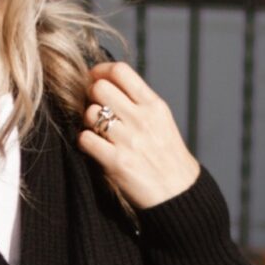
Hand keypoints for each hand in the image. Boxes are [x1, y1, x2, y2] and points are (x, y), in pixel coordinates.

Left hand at [77, 61, 201, 209]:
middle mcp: (142, 119)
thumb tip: (106, 82)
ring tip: (96, 132)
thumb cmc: (167, 156)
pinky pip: (85, 140)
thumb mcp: (161, 121)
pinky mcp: (117, 162)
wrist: (179, 193)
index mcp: (154, 105)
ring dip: (87, 122)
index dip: (100, 71)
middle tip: (94, 108)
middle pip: (100, 87)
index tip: (95, 80)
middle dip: (90, 96)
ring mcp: (129, 140)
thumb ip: (138, 102)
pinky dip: (84, 142)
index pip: (120, 71)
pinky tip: (94, 148)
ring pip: (90, 113)